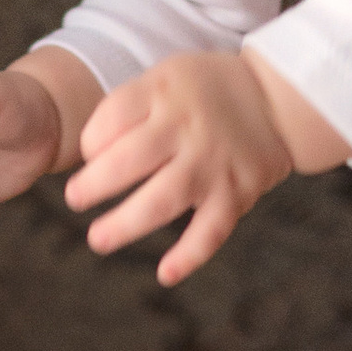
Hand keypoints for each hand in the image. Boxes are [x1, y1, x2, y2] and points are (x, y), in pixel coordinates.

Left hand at [64, 51, 292, 284]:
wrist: (277, 101)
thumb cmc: (204, 92)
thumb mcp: (166, 76)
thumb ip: (127, 107)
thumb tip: (88, 156)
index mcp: (164, 92)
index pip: (113, 117)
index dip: (92, 141)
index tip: (90, 156)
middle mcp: (188, 128)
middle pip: (130, 160)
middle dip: (94, 184)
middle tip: (74, 199)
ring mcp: (212, 164)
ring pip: (162, 201)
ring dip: (126, 224)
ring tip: (97, 240)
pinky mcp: (236, 194)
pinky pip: (211, 231)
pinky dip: (190, 256)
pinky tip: (166, 274)